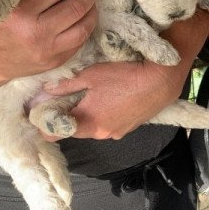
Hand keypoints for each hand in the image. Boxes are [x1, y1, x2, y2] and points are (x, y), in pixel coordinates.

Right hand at [0, 0, 97, 90]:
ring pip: (84, 27)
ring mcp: (48, 50)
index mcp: (20, 11)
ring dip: (92, 11)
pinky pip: (80, 43)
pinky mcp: (55, 61)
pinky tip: (85, 19)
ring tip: (91, 1)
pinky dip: (86, 28)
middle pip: (76, 7)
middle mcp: (37, 32)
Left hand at [43, 60, 181, 139]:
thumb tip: (47, 90)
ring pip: (94, 127)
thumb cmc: (125, 76)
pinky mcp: (130, 128)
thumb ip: (66, 86)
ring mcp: (117, 133)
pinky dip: (108, 115)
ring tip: (98, 95)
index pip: (55, 133)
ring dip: (92, 115)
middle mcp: (100, 134)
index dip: (47, 122)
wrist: (161, 80)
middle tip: (73, 96)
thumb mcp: (91, 76)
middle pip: (76, 130)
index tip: (47, 109)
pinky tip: (115, 98)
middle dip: (71, 115)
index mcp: (87, 122)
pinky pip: (110, 125)